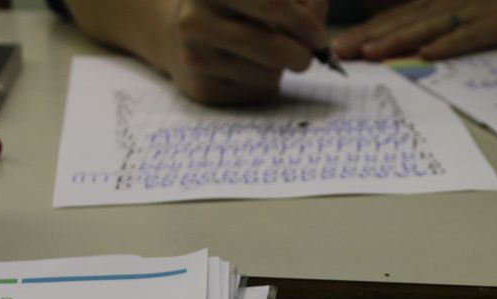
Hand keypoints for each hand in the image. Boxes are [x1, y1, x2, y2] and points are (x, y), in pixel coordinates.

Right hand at [155, 0, 329, 103]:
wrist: (178, 33)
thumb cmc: (236, 8)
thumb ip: (302, 2)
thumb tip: (318, 35)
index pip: (274, 3)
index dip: (305, 23)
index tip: (318, 36)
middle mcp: (194, 19)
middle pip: (275, 48)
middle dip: (303, 55)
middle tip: (307, 54)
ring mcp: (194, 56)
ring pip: (269, 73)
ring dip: (282, 68)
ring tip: (266, 53)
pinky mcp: (202, 89)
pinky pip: (257, 91)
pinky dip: (266, 81)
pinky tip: (248, 68)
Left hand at [333, 0, 496, 61]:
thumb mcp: (459, 6)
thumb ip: (430, 18)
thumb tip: (404, 42)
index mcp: (435, 3)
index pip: (393, 18)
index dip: (364, 31)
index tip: (337, 45)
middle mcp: (446, 5)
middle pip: (401, 23)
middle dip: (368, 37)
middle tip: (340, 51)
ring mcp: (470, 13)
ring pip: (426, 28)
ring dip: (397, 40)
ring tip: (372, 53)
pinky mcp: (494, 24)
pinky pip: (468, 36)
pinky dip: (448, 45)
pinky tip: (429, 53)